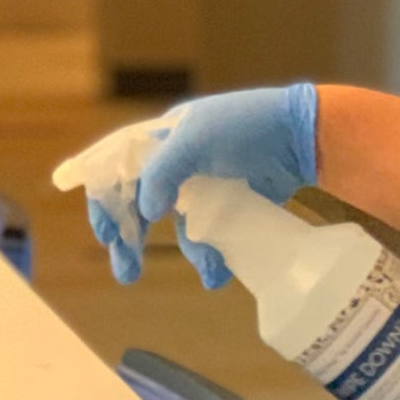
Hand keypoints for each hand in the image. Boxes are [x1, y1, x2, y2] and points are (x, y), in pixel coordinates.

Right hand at [53, 85, 318, 289]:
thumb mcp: (200, 139)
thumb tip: (145, 209)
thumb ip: (166, 171)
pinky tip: (217, 273)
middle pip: (140, 204)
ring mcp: (204, 186)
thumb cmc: (248, 126)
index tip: (98, 225)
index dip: (101, 194)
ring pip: (178, 227)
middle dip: (128, 237)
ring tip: (195, 273)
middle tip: (124, 270)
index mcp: (162, 139)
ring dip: (182, 253)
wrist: (302, 137)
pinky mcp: (231, 205)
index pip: (117, 165)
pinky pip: (211, 236)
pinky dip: (211, 256)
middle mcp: (178, 163)